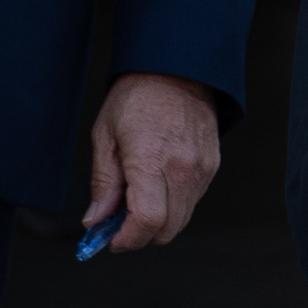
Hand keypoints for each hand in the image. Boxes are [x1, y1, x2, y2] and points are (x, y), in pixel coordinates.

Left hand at [82, 71, 219, 253]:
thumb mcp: (105, 135)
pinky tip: (157, 184)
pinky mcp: (212, 166)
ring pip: (181, 219)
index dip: (127, 239)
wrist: (178, 68)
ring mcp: (201, 168)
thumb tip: (95, 220)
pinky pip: (191, 201)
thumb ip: (103, 183)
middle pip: (166, 229)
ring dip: (157, 221)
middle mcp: (183, 167)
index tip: (110, 239)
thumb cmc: (137, 97)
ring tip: (137, 197)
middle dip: (140, 235)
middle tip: (118, 222)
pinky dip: (173, 205)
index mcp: (151, 158)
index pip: (147, 220)